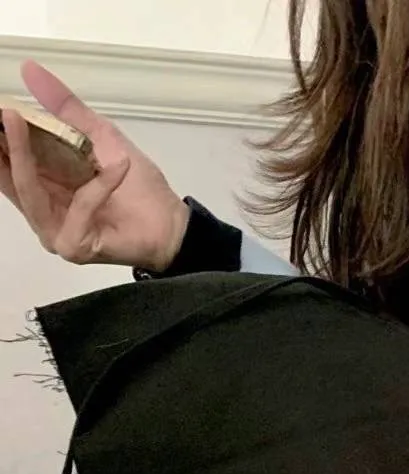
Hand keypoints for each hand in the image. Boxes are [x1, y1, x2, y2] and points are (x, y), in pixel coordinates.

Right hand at [0, 60, 190, 271]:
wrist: (170, 224)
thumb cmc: (136, 186)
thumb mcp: (99, 136)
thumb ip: (66, 108)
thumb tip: (30, 69)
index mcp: (41, 184)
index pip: (6, 159)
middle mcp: (40, 209)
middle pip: (7, 175)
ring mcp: (54, 230)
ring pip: (29, 192)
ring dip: (23, 154)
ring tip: (17, 119)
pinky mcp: (74, 245)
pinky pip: (78, 210)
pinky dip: (97, 186)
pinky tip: (119, 164)